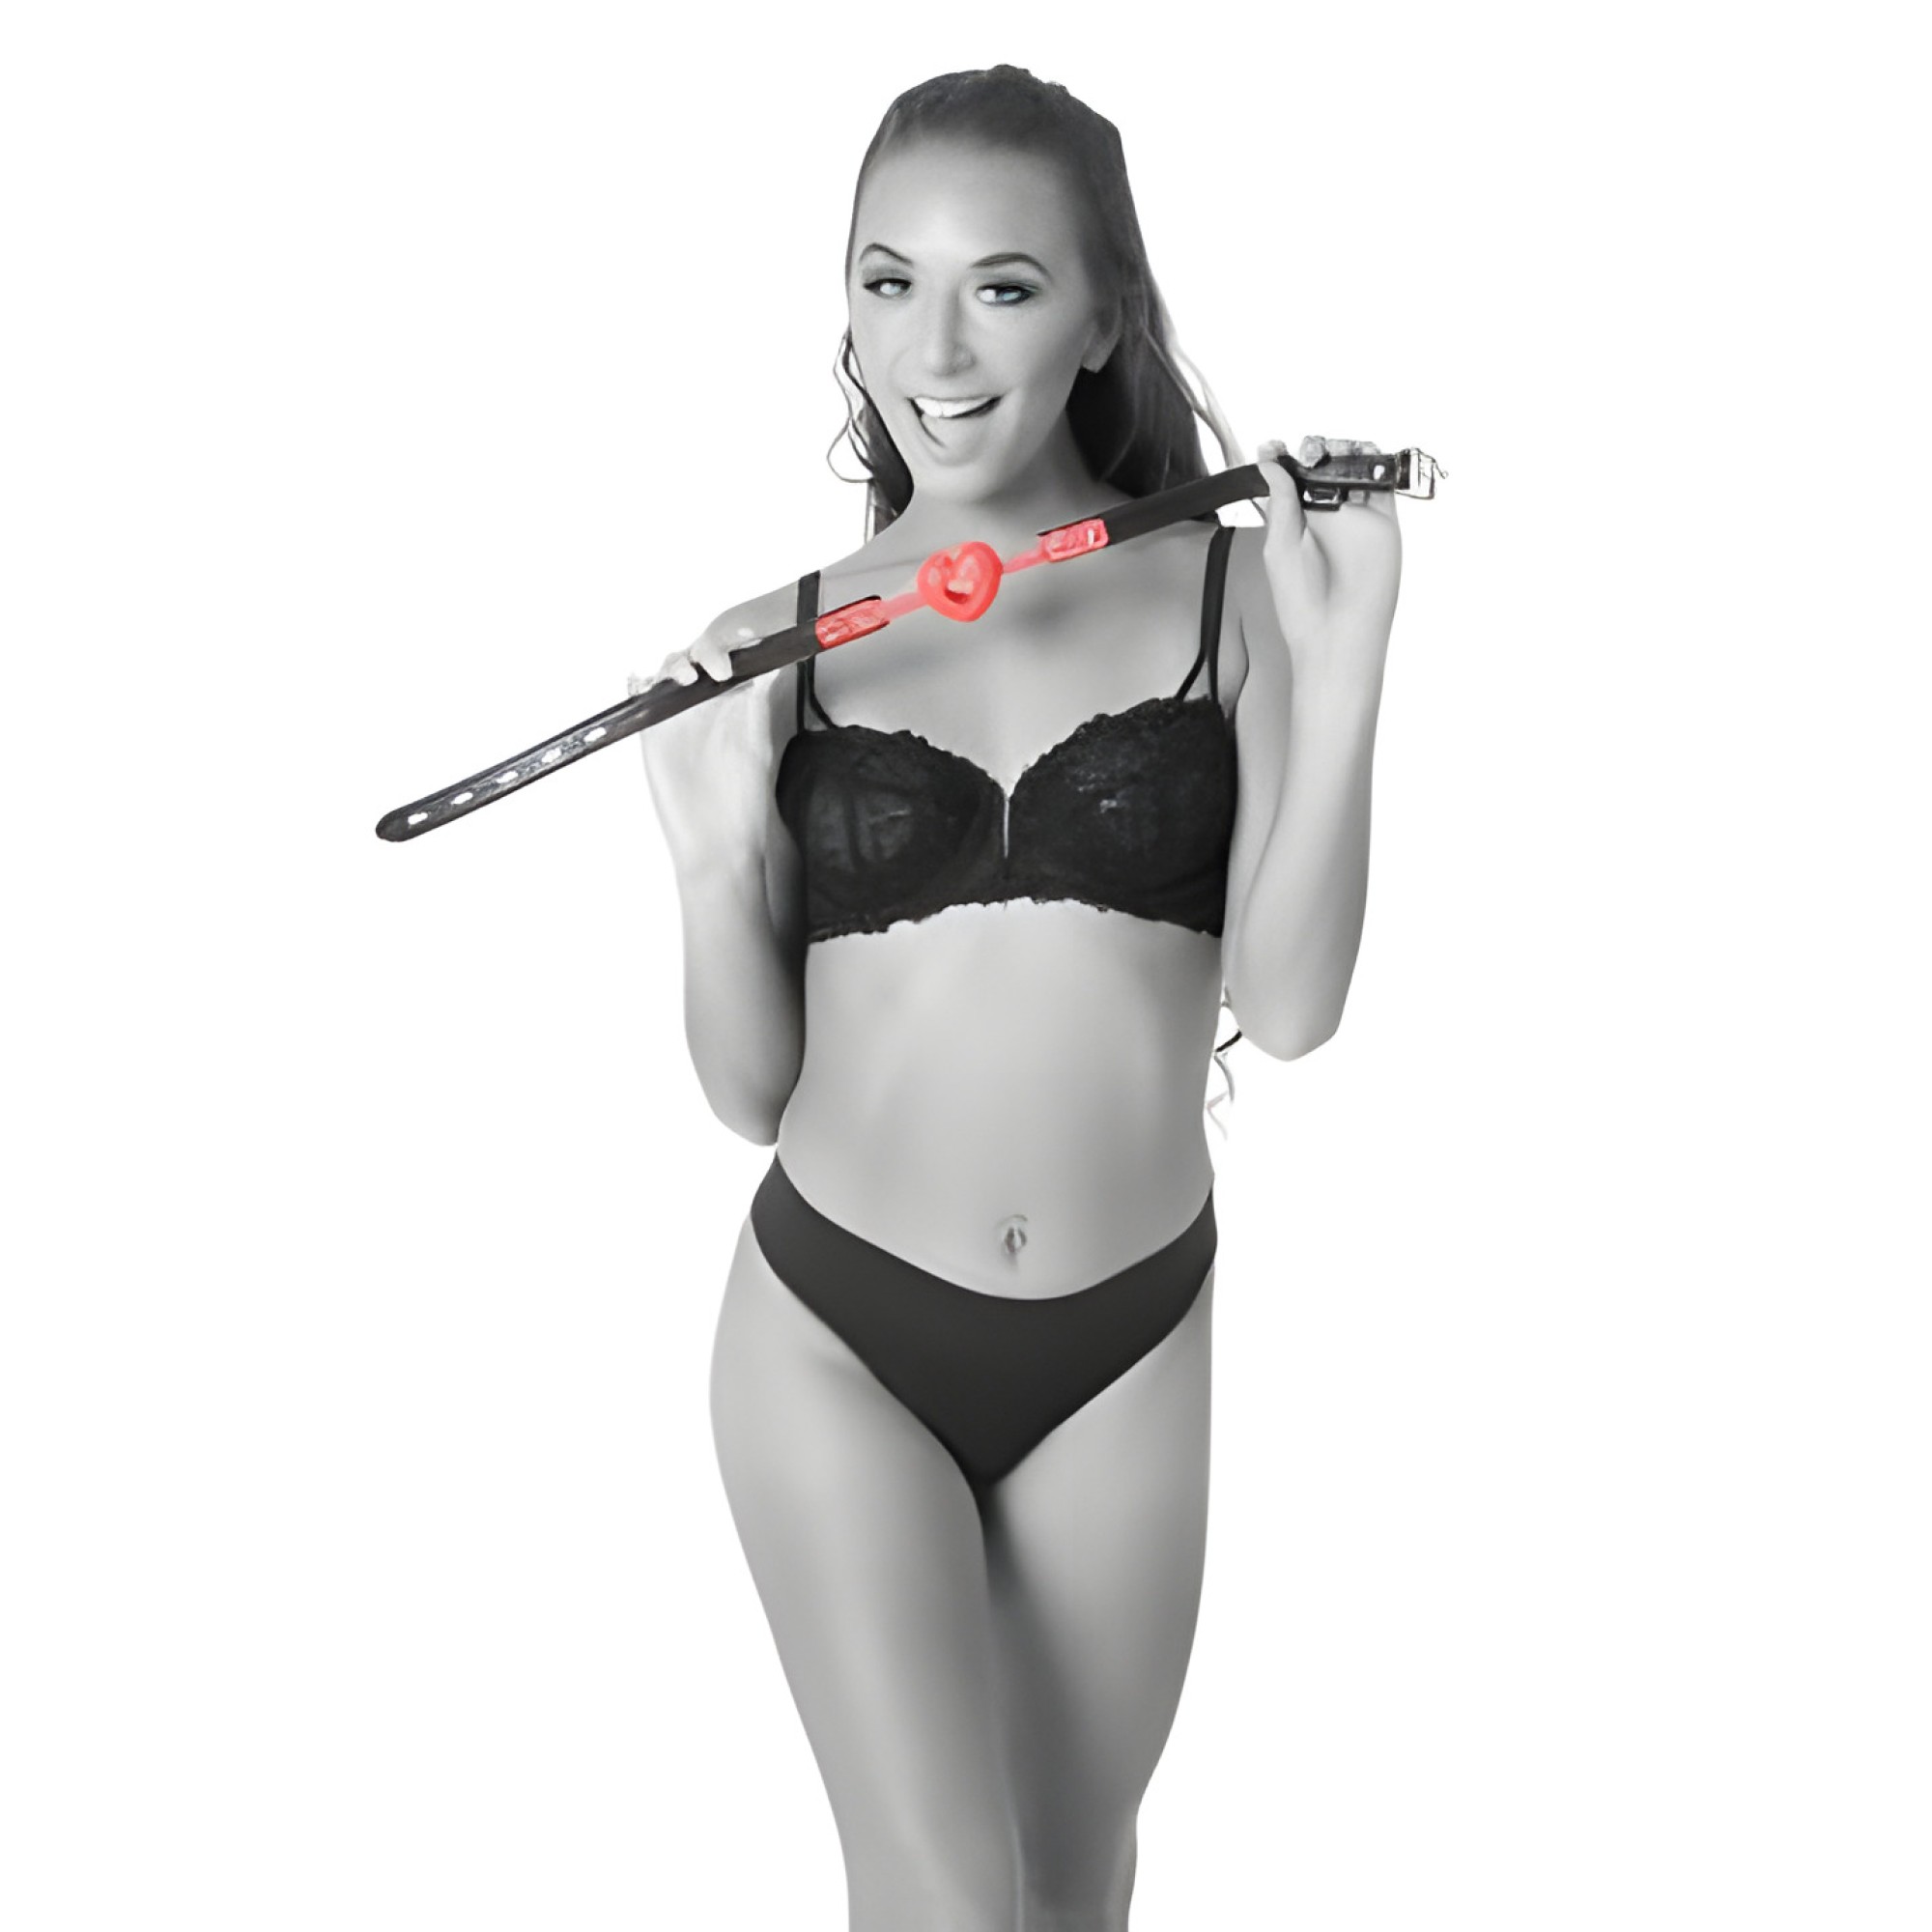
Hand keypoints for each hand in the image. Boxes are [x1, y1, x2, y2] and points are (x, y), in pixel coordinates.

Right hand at [631, 617, 772, 871]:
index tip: (747, 639)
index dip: (736, 644)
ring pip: (668, 670)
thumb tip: (772, 667)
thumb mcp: (757, 746)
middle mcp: (704, 702)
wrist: (717, 838)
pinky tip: (641, 681)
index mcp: (733, 702)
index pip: (732, 659)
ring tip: (686, 677)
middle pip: (697, 657)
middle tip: (719, 669)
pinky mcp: (651, 731)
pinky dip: (638, 683)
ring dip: (675, 664)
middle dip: (706, 651)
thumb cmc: (743, 799)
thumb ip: (758, 707)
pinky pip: (639, 696)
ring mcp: (675, 714)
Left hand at [1256, 435, 1402, 698]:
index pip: (1294, 479)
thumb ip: (1278, 503)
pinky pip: (1384, 485)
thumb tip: (1268, 463)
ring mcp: (1356, 520)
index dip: (1288, 459)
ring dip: (1348, 452)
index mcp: (1297, 523)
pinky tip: (1363, 457)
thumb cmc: (1302, 605)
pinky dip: (1378, 465)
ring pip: (1357, 471)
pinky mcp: (1383, 524)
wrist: (1335, 635)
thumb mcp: (1279, 548)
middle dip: (1319, 451)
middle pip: (1327, 469)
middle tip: (1311, 450)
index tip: (1276, 446)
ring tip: (1335, 449)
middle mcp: (1327, 519)